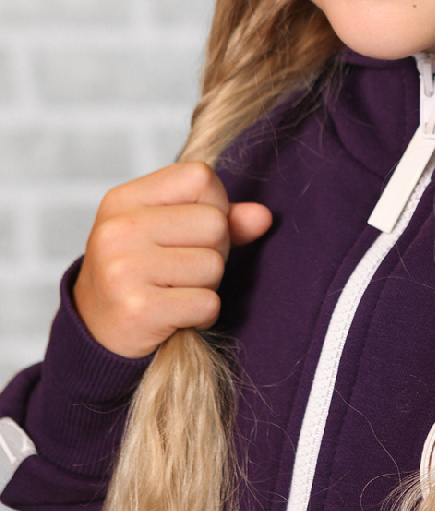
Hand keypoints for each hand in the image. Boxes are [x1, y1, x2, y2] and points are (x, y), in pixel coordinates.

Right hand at [72, 162, 271, 358]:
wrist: (94, 332)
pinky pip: (207, 303)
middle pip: (215, 223)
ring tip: (174, 291)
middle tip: (182, 269)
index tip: (191, 229)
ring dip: (206, 286)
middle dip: (213, 250)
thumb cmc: (141, 271)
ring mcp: (124, 269)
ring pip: (214, 265)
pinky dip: (201, 315)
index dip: (214, 205)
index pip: (201, 177)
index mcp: (124, 200)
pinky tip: (174, 315)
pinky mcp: (137, 309)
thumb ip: (221, 216)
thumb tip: (264, 217)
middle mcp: (118, 230)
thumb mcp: (168, 230)